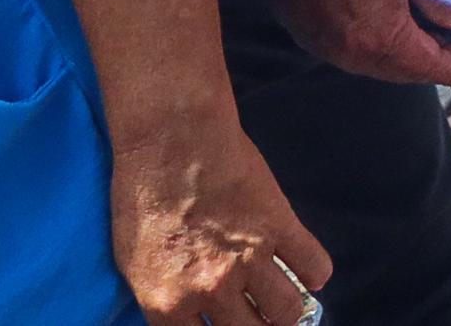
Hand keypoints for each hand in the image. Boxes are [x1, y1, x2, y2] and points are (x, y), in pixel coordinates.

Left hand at [109, 115, 329, 325]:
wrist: (172, 142)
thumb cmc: (141, 197)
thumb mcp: (134, 264)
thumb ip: (165, 300)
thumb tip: (188, 317)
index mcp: (168, 305)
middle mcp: (213, 291)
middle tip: (258, 320)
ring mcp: (251, 260)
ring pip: (286, 310)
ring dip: (286, 312)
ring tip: (284, 306)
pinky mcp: (280, 226)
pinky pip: (313, 265)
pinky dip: (315, 274)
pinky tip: (309, 275)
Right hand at [268, 0, 450, 90]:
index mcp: (378, 36)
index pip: (426, 65)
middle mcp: (349, 51)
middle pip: (399, 70)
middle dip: (430, 65)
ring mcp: (324, 45)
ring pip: (373, 63)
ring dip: (402, 58)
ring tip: (428, 44)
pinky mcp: (307, 33)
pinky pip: (350, 52)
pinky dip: (375, 49)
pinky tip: (387, 34)